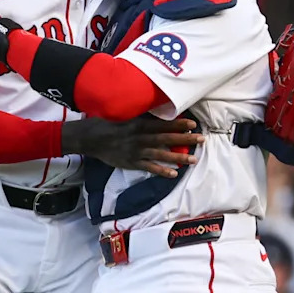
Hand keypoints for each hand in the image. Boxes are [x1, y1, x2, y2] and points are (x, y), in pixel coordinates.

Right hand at [61, 117, 201, 178]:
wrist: (92, 138)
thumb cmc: (111, 125)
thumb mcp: (127, 119)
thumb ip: (143, 120)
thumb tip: (160, 118)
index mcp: (140, 125)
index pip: (163, 125)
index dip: (178, 125)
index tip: (193, 125)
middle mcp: (140, 138)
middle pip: (166, 139)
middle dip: (184, 139)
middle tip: (201, 140)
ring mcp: (136, 152)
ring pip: (161, 155)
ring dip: (178, 157)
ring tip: (193, 160)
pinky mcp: (131, 163)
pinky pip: (149, 168)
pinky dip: (161, 171)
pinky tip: (174, 174)